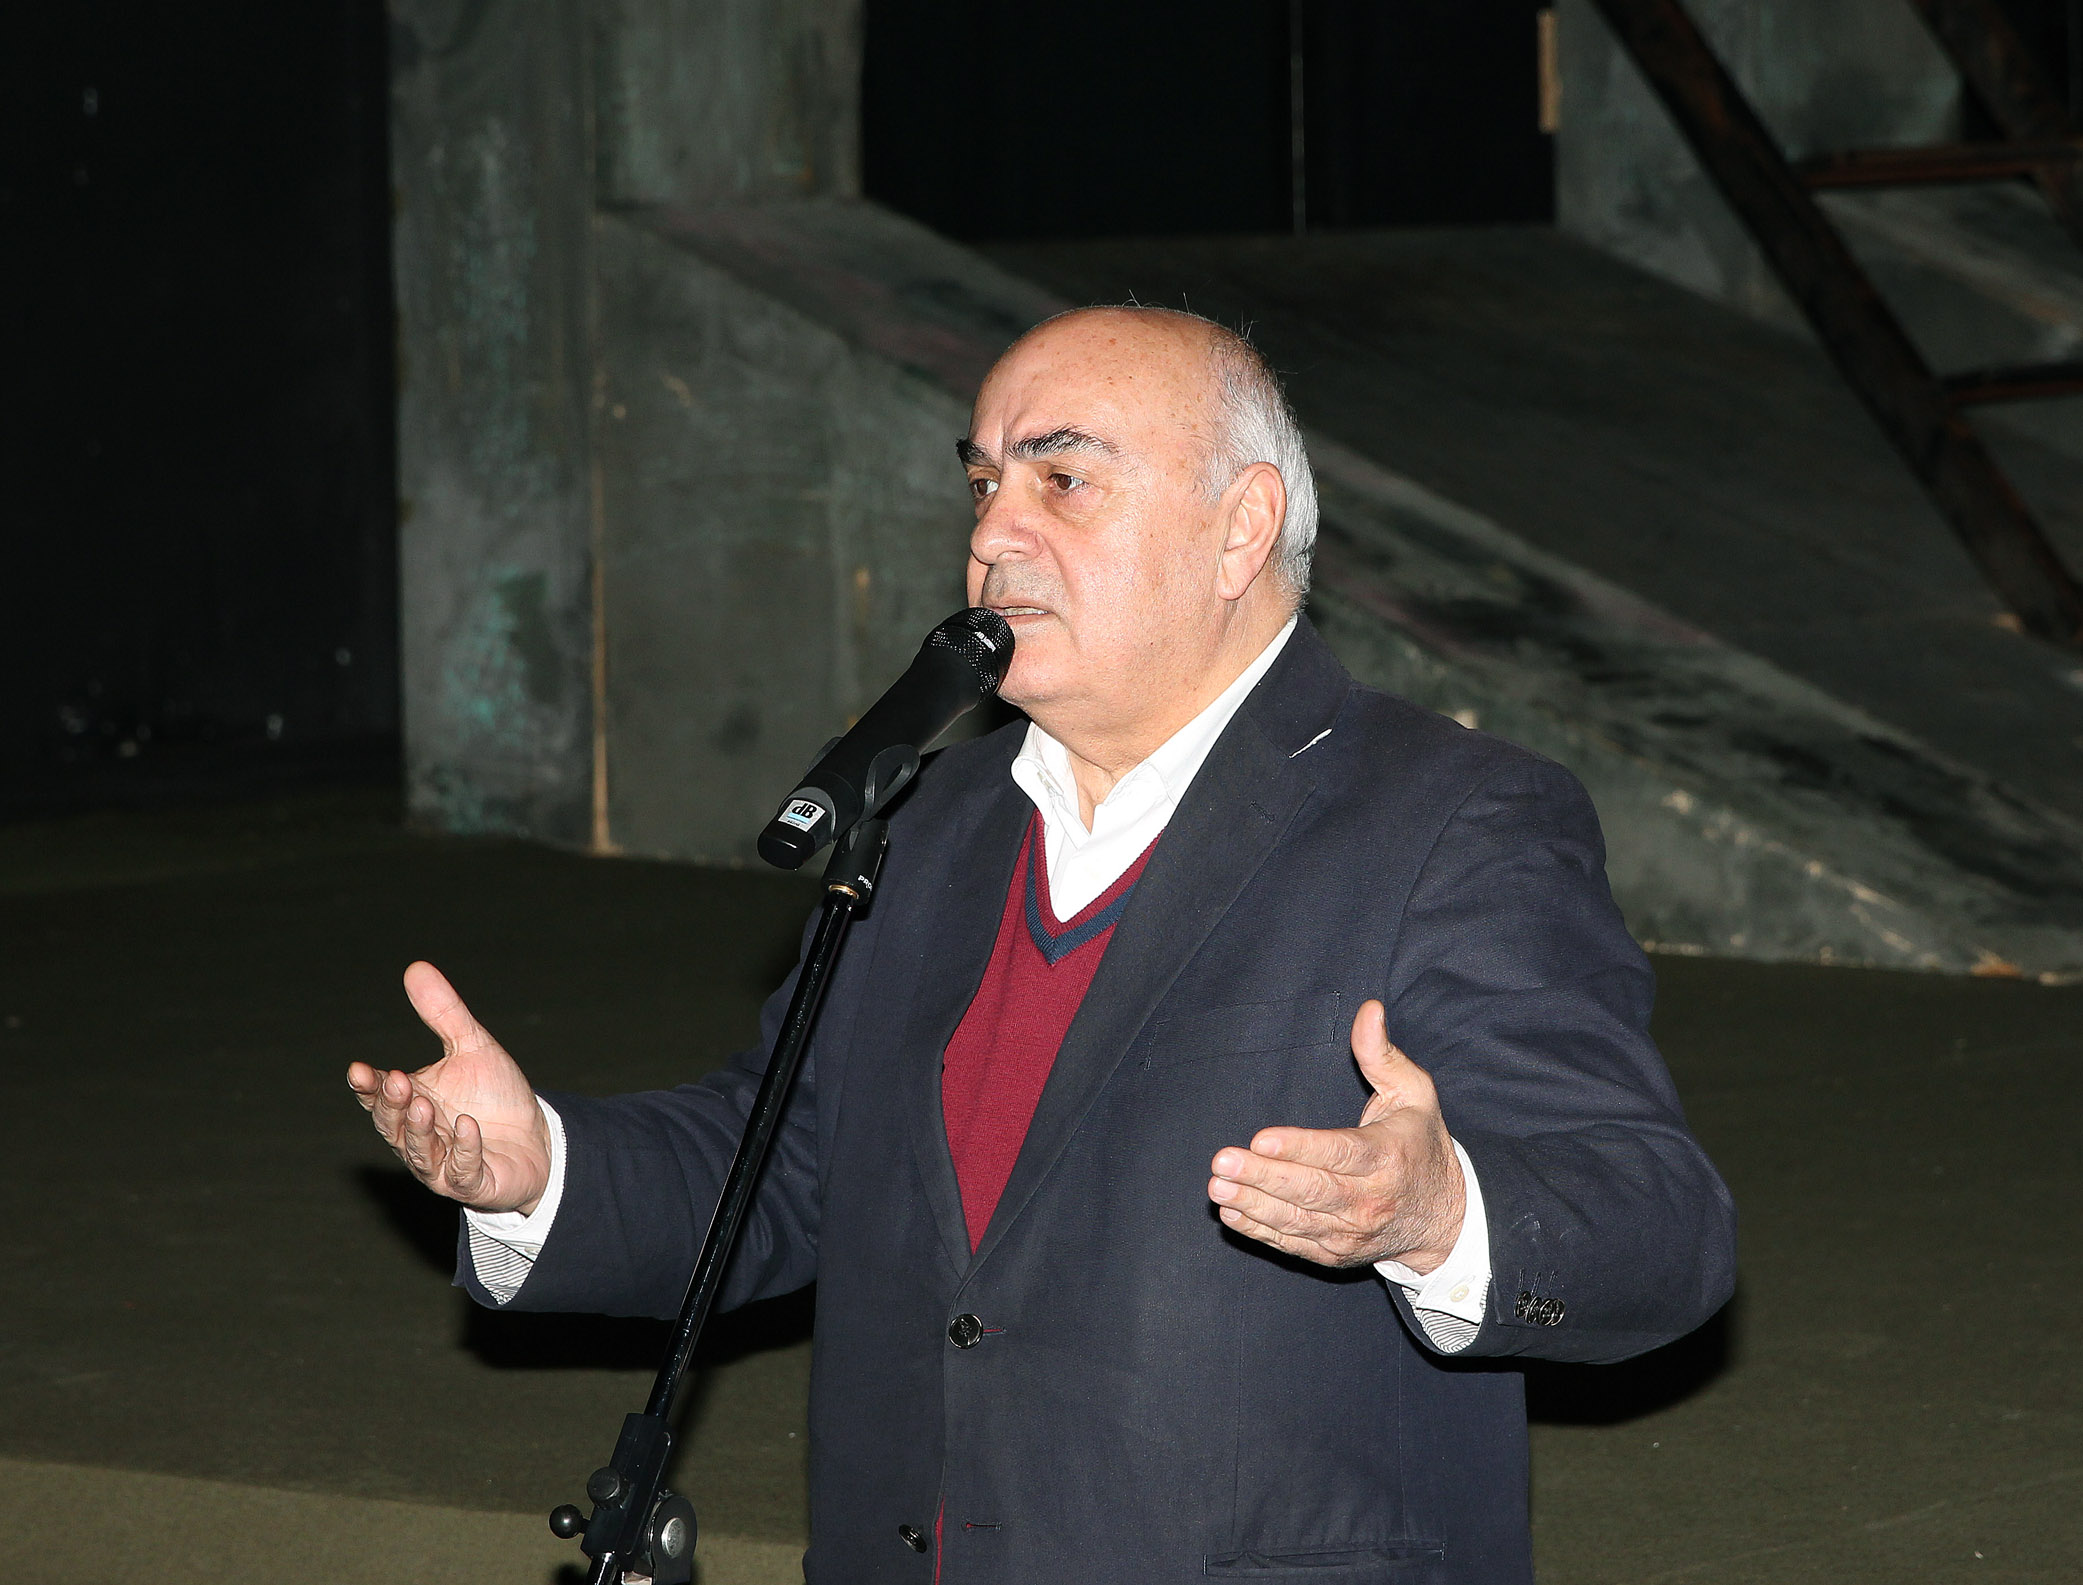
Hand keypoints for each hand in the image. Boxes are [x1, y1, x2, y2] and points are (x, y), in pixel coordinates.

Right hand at [346, 961, 551, 1214]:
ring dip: (419, 1130)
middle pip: (392, 1124)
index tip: (358, 1069)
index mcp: (413, 1102)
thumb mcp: (472, 1047)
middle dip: (392, 1105)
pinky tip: (468, 1127)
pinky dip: (464, 1150)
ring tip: (423, 1106)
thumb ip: (444, 1014)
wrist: (537, 1138)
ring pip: (420, 1152)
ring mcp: (444, 1164)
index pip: (379, 1095)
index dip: (367, 1085)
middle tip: (396, 1082)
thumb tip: (416, 967)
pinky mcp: (472, 1183)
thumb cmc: (495, 1095)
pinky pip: (462, 1171)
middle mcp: (420, 1136)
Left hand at [1208, 1000, 1464, 1270]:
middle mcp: (1370, 1199)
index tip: (1261, 1138)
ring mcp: (1352, 1232)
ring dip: (1253, 1204)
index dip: (1299, 1148)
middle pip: (1311, 1190)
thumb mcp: (1414, 1094)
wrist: (1445, 1218)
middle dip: (1263, 1176)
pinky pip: (1294, 1243)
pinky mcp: (1335, 1253)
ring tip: (1218, 1186)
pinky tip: (1233, 1212)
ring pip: (1297, 1220)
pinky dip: (1261, 1232)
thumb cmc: (1419, 1144)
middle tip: (1221, 1161)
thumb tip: (1369, 1009)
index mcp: (1387, 1156)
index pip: (1339, 1153)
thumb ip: (1382, 1054)